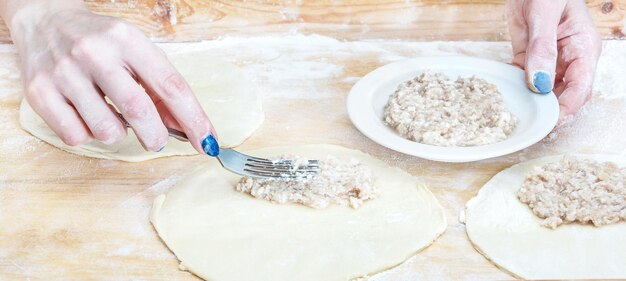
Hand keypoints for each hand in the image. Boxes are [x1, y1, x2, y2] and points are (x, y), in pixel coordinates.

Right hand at [1, 0, 219, 154]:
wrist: (45, 20)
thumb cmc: (100, 41)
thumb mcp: (136, 53)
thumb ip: (160, 88)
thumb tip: (184, 127)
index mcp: (127, 39)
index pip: (171, 85)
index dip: (193, 119)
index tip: (207, 141)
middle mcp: (94, 52)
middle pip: (139, 111)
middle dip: (155, 136)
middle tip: (155, 140)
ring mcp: (64, 72)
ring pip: (107, 131)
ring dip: (118, 135)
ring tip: (110, 117)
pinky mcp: (39, 93)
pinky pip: (76, 137)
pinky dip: (88, 136)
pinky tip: (86, 116)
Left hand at [506, 0, 601, 123]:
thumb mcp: (545, 14)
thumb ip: (543, 48)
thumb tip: (539, 82)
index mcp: (583, 49)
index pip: (581, 88)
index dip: (567, 109)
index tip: (551, 122)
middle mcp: (569, 59)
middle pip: (564, 95)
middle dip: (550, 112)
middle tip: (531, 126)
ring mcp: (549, 60)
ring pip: (543, 91)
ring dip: (532, 103)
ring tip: (517, 116)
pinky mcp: (529, 57)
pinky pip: (524, 79)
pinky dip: (516, 87)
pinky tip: (505, 94)